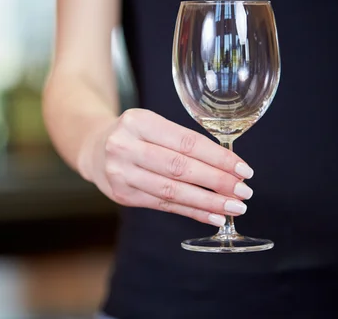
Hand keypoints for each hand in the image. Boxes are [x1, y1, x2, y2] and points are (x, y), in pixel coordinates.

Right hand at [79, 109, 254, 226]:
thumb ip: (182, 140)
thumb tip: (228, 166)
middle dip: (217, 182)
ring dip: (207, 202)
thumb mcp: (152, 124)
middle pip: (180, 168)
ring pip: (172, 191)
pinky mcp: (122, 195)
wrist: (94, 148)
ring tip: (233, 207)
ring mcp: (121, 173)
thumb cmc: (134, 135)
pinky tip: (212, 216)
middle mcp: (125, 146)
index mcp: (138, 121)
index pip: (186, 142)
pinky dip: (191, 211)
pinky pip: (163, 205)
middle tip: (244, 191)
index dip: (218, 158)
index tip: (243, 169)